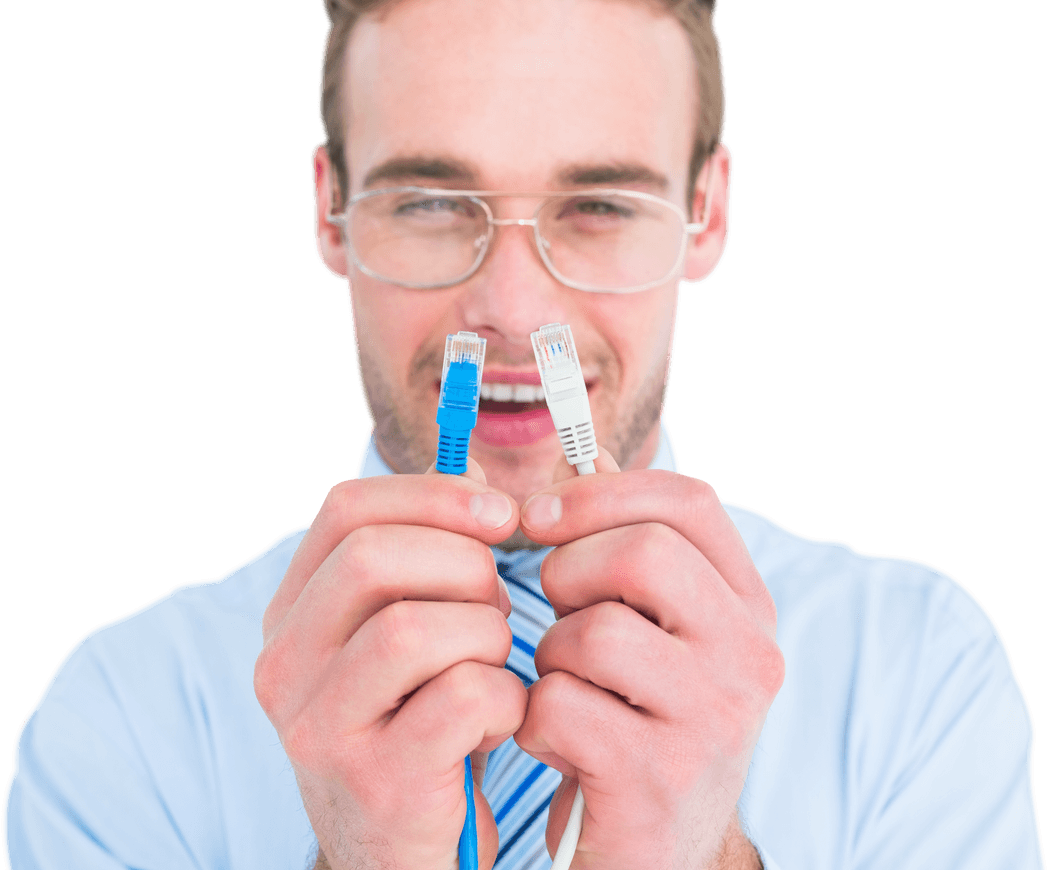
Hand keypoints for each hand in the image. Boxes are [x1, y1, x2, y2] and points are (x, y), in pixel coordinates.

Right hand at [254, 460, 525, 869]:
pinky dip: (504, 700)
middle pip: (375, 557)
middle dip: (464, 566)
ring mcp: (318, 727)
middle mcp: (284, 664)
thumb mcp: (416, 630)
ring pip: (417, 627)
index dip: (433, 493)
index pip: (347, 508)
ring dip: (486, 636)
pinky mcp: (373, 781)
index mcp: (293, 612)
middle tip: (495, 606)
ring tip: (494, 669)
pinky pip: (462, 697)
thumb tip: (474, 470)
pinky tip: (498, 723)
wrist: (406, 851)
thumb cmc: (423, 722)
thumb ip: (432, 550)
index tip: (499, 512)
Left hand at [514, 449, 781, 869]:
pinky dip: (534, 721)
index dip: (601, 491)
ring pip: (593, 631)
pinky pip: (558, 705)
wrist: (658, 852)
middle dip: (569, 570)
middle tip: (556, 611)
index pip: (688, 501)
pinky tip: (559, 745)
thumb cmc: (641, 721)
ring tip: (565, 689)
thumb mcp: (654, 631)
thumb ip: (628, 545)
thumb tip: (587, 453)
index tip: (541, 513)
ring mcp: (712, 720)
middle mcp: (749, 657)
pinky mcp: (658, 779)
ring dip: (550, 656)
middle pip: (642, 553)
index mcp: (747, 606)